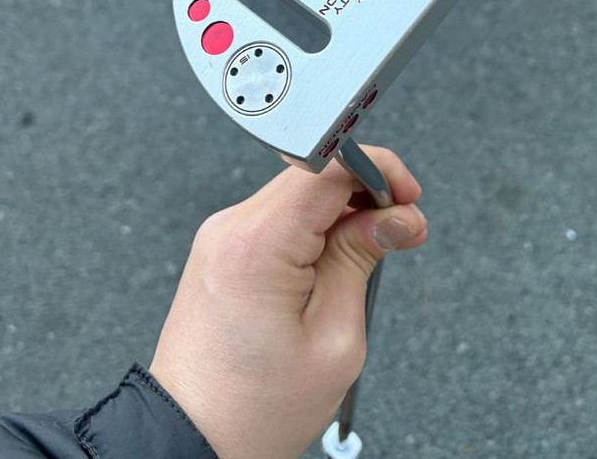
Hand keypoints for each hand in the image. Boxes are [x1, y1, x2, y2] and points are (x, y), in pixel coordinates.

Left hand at [149, 144, 427, 458]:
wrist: (189, 437)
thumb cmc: (252, 408)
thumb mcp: (335, 339)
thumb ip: (363, 259)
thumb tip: (394, 216)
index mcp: (260, 243)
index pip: (329, 165)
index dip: (379, 170)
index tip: (407, 197)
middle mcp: (232, 227)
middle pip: (315, 175)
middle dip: (367, 194)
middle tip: (402, 232)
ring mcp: (221, 236)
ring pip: (299, 195)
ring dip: (341, 213)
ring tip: (369, 254)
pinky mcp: (221, 249)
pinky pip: (279, 218)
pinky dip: (313, 229)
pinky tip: (332, 262)